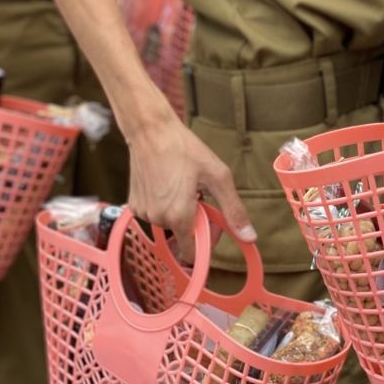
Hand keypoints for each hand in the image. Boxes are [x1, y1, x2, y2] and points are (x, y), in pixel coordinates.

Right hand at [126, 106, 256, 261]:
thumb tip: (249, 237)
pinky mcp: (134, 204)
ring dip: (179, 210)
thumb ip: (233, 210)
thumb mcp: (218, 177)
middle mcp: (158, 219)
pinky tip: (166, 183)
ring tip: (181, 184)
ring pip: (169, 223)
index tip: (211, 221)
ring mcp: (143, 212)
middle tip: (198, 193)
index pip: (192, 253)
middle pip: (183, 235)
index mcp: (179, 216)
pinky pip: (155, 214)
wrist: (150, 130)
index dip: (206, 240)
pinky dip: (164, 204)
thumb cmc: (184, 149)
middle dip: (194, 219)